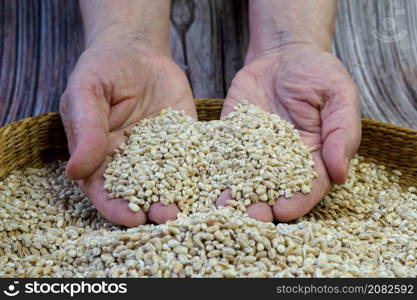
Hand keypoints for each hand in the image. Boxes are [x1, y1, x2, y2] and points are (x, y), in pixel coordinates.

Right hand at [60, 35, 195, 226]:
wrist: (137, 50)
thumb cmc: (103, 70)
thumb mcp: (87, 93)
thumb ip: (86, 130)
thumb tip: (75, 171)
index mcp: (100, 156)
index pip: (105, 191)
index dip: (116, 207)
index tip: (131, 220)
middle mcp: (131, 161)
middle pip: (140, 194)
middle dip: (153, 209)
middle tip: (168, 218)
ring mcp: (161, 153)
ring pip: (170, 182)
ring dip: (180, 197)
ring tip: (192, 208)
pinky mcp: (185, 141)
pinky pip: (195, 159)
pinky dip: (204, 173)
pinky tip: (215, 183)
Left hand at [218, 44, 360, 221]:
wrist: (283, 55)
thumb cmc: (318, 74)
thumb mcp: (339, 96)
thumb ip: (342, 132)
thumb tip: (341, 174)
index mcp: (314, 157)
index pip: (309, 187)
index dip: (298, 201)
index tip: (284, 211)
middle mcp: (282, 162)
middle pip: (273, 191)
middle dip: (261, 207)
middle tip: (247, 218)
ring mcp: (254, 152)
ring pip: (244, 180)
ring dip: (234, 196)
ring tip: (220, 208)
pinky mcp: (231, 139)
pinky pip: (222, 157)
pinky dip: (213, 171)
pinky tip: (201, 182)